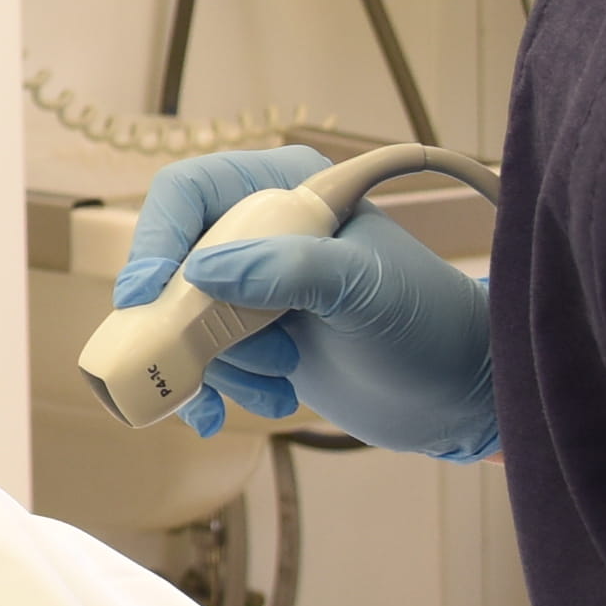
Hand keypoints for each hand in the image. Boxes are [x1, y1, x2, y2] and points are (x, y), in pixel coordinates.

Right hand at [109, 143, 497, 459]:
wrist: (456, 395)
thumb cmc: (428, 326)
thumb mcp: (366, 290)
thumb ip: (291, 270)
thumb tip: (203, 273)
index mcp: (287, 193)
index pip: (189, 192)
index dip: (157, 236)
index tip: (150, 293)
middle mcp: (259, 234)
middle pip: (171, 263)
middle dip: (192, 320)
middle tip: (230, 353)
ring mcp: (251, 290)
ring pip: (179, 321)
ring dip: (215, 363)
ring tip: (282, 379)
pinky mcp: (250, 340)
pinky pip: (196, 360)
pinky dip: (209, 391)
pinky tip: (233, 413)